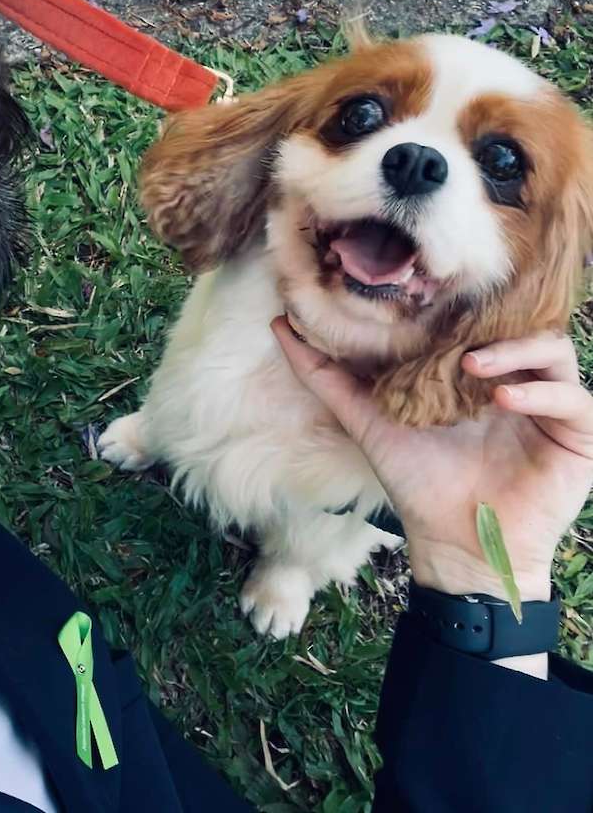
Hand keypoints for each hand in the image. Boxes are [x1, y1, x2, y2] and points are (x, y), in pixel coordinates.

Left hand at [273, 319, 592, 601]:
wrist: (457, 544)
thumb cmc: (416, 483)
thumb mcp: (367, 421)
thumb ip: (326, 377)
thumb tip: (281, 327)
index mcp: (470, 372)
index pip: (473, 319)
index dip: (453, 305)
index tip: (419, 298)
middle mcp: (512, 380)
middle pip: (516, 325)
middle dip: (486, 322)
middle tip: (449, 334)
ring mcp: (547, 404)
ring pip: (552, 350)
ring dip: (514, 350)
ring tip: (472, 366)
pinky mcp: (576, 434)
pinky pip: (575, 398)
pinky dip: (541, 392)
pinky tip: (503, 400)